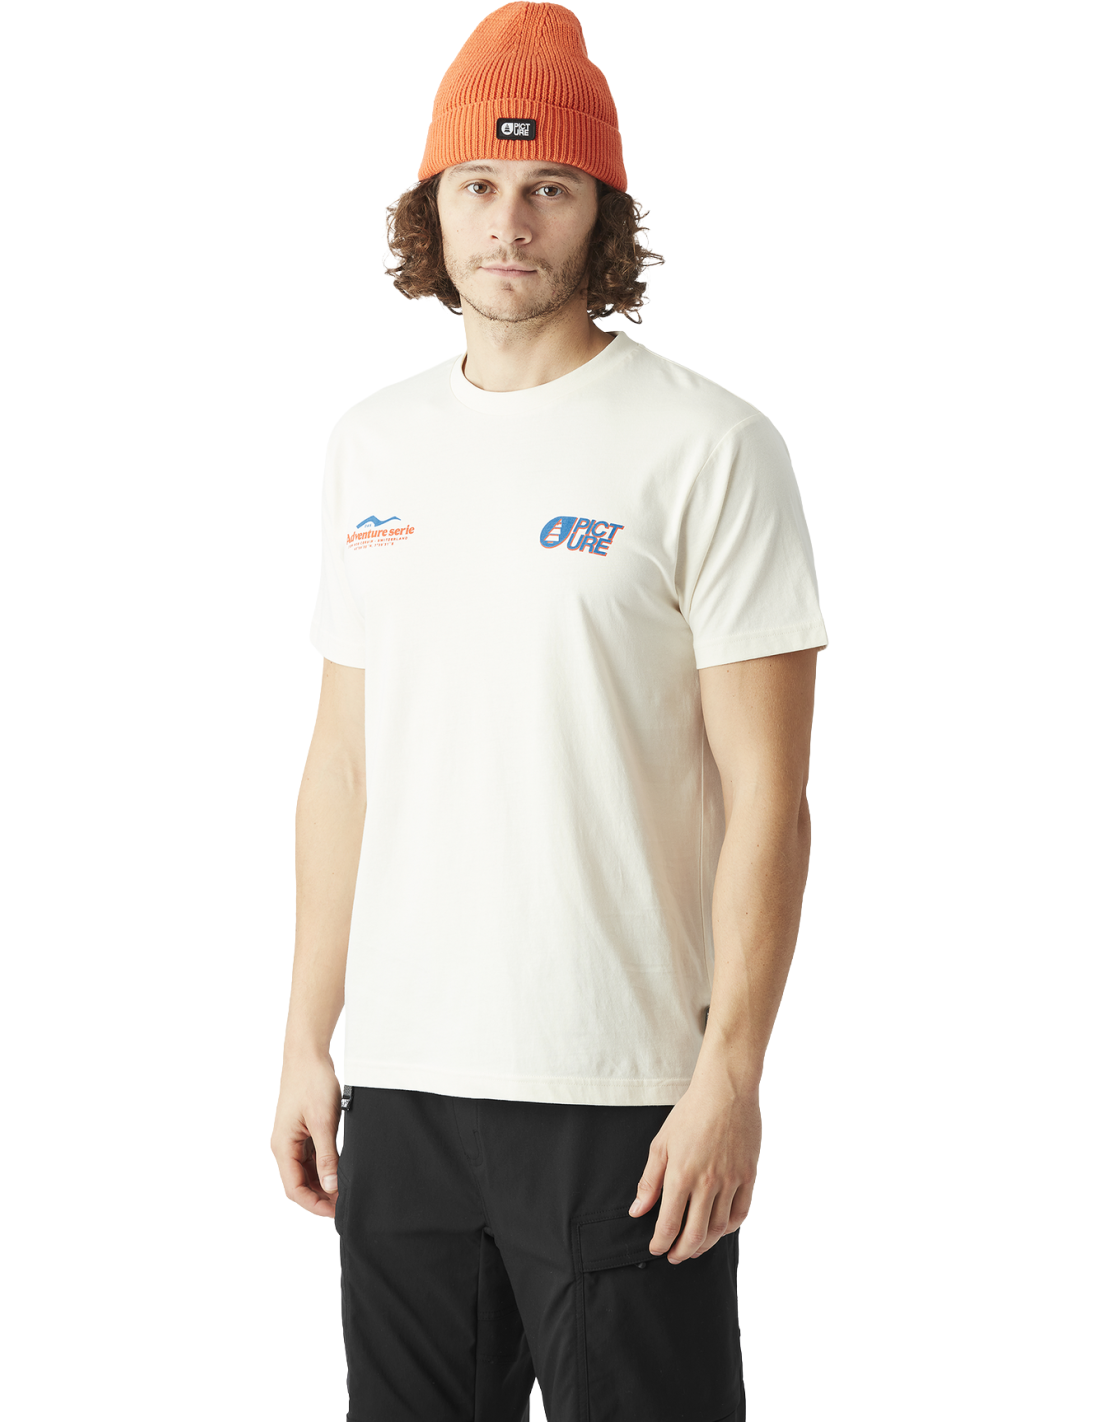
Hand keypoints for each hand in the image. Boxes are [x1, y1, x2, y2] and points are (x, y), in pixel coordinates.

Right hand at [271, 1056, 341, 1217]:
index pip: (294, 1189)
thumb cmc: (311, 1083)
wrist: (308, 1054)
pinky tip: (341, 1169)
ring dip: (323, 1182)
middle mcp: (284, 1146)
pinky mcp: (302, 1130)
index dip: (314, 1204)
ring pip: (306, 1171)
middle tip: (345, 1202)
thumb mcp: (323, 1122)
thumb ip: (327, 1157)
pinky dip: (324, 1166)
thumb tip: (331, 1186)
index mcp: (283, 1147)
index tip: (335, 1212)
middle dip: (320, 1196)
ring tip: (345, 1189)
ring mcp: (293, 1138)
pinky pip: (311, 1156)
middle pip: (299, 1183)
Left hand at [628, 1066, 759, 1262]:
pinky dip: (729, 1228)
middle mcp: (707, 1183)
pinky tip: (719, 1229)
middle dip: (682, 1251)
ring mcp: (731, 1181)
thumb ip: (649, 1180)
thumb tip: (637, 1210)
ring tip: (695, 1247)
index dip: (661, 1243)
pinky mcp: (749, 1176)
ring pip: (719, 1229)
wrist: (726, 1090)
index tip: (656, 1248)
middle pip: (695, 1234)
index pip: (669, 1224)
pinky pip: (740, 1213)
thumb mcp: (661, 1143)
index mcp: (680, 1175)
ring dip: (705, 1244)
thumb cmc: (690, 1113)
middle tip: (674, 1256)